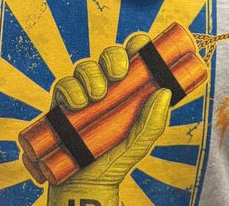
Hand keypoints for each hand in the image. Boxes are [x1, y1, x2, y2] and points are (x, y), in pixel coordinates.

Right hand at [47, 33, 170, 205]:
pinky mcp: (63, 102)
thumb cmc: (118, 157)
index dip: (137, 44)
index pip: (134, 54)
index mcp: (129, 85)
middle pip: (109, 54)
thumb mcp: (140, 143)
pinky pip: (63, 84)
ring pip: (85, 66)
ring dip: (91, 75)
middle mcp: (107, 83)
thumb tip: (164, 92)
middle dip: (113, 57)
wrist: (87, 183)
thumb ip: (154, 122)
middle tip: (118, 75)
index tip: (139, 49)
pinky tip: (77, 105)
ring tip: (96, 97)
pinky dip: (70, 90)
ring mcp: (84, 90)